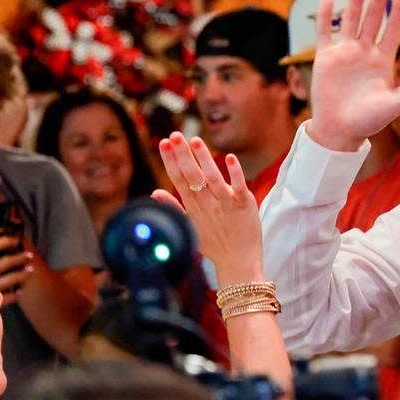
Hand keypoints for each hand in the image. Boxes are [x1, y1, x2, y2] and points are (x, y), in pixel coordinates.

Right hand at [0, 234, 33, 305]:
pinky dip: (14, 295)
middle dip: (18, 258)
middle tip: (30, 255)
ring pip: (8, 279)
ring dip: (22, 274)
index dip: (5, 241)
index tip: (16, 239)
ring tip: (31, 270)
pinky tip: (19, 291)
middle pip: (4, 262)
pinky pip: (5, 297)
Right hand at [153, 133, 263, 280]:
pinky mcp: (244, 206)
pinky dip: (235, 174)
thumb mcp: (189, 225)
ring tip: (196, 141)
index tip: (164, 142)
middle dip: (182, 155)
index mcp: (193, 206)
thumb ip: (174, 207)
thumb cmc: (214, 245)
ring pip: (212, 179)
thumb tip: (155, 192)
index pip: (179, 179)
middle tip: (174, 135)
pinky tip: (229, 158)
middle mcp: (207, 203)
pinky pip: (239, 187)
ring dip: (204, 160)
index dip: (171, 160)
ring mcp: (225, 204)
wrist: (238, 264)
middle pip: (192, 176)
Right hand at [307, 0, 399, 151]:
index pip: (392, 29)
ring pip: (351, 20)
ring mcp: (344, 54)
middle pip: (373, 20)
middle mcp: (364, 53)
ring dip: (356, 1)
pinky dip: (326, 17)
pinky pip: (325, 33)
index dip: (398, 10)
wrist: (339, 131)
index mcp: (382, 61)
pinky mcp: (325, 59)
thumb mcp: (397, 102)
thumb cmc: (369, 121)